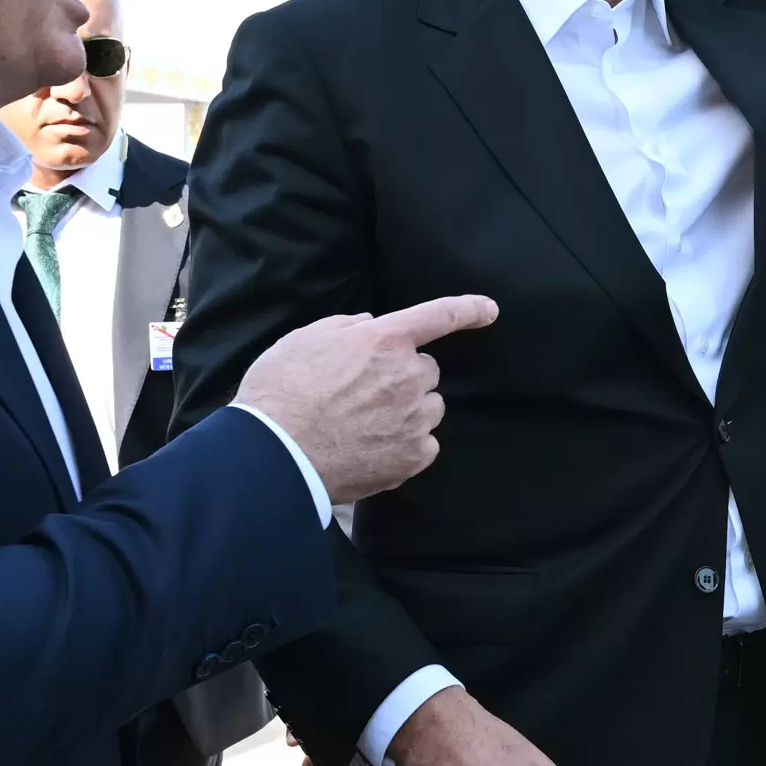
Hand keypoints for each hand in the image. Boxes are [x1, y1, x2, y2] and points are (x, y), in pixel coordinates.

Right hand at [235, 295, 498, 504]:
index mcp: (383, 340)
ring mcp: (414, 417)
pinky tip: (374, 448)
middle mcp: (407, 375)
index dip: (468, 309)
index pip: (438, 316)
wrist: (275, 454)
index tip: (489, 309)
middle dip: (405, 377)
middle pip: (427, 370)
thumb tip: (371, 324)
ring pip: (430, 407)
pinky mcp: (414, 455)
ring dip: (409, 411)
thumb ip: (345, 327)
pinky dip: (407, 445)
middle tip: (367, 394)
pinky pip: (426, 443)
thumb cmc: (280, 392)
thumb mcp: (303, 340)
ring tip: (367, 424)